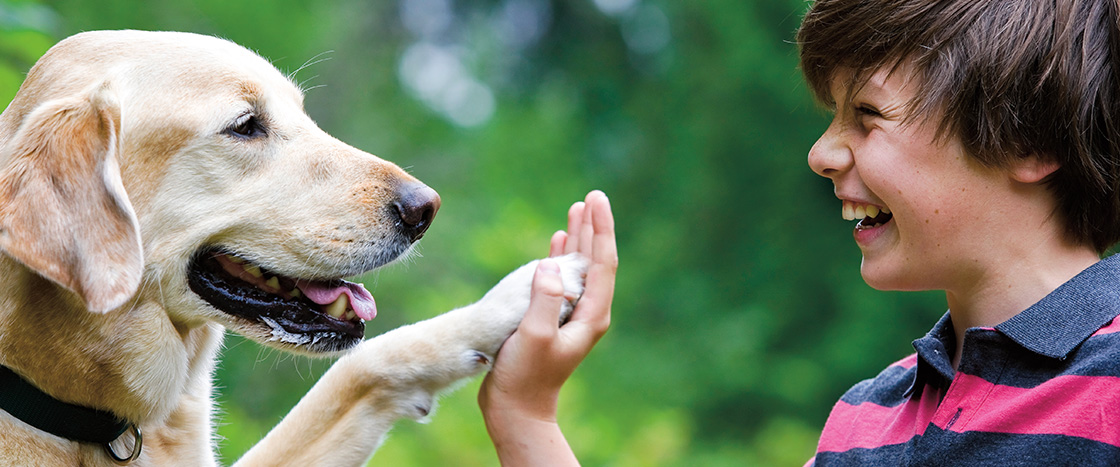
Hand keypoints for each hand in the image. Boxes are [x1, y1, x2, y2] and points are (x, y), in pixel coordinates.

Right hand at [479, 190, 616, 463]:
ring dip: (578, 238)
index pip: (602, 262)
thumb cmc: (524, 377)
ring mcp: (571, 315)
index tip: (596, 201)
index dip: (600, 229)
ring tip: (576, 210)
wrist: (517, 408)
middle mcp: (586, 312)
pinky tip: (556, 241)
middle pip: (594, 260)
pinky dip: (560, 257)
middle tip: (591, 197)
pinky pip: (562, 279)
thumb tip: (549, 265)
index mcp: (591, 315)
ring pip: (579, 267)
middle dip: (593, 228)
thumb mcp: (533, 337)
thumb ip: (544, 300)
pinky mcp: (553, 317)